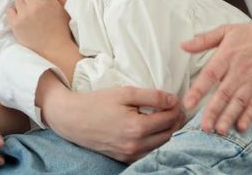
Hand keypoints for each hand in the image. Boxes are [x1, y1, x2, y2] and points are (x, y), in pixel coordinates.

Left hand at [7, 0, 74, 59]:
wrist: (55, 49)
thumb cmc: (61, 26)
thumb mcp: (65, 7)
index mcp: (48, 1)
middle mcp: (35, 6)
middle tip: (37, 3)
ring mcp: (24, 16)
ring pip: (18, 0)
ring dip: (23, 4)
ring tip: (32, 14)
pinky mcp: (15, 25)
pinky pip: (10, 10)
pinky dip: (16, 13)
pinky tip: (25, 19)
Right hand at [40, 76, 185, 161]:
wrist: (72, 119)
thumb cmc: (98, 102)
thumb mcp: (126, 92)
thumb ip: (153, 96)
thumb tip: (174, 99)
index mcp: (137, 127)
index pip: (169, 118)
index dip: (178, 107)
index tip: (179, 99)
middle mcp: (135, 145)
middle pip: (169, 134)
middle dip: (176, 120)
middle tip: (178, 107)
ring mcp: (129, 154)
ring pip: (162, 145)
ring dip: (170, 131)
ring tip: (169, 117)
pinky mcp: (124, 159)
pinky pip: (149, 152)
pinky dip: (157, 141)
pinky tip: (156, 129)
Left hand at [181, 22, 251, 133]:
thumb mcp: (226, 31)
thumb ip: (204, 40)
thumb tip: (183, 45)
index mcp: (227, 56)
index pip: (210, 75)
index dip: (199, 89)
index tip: (188, 102)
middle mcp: (238, 72)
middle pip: (224, 94)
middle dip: (214, 111)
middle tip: (204, 126)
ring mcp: (251, 83)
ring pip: (238, 103)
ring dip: (229, 117)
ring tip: (220, 130)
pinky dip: (248, 117)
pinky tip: (241, 127)